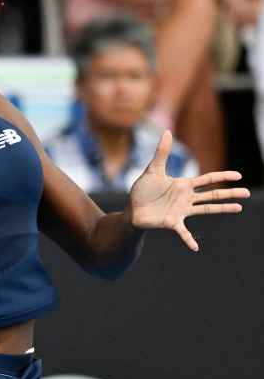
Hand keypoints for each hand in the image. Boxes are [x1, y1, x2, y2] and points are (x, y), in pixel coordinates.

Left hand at [127, 131, 249, 250]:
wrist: (132, 209)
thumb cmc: (142, 191)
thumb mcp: (152, 170)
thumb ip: (161, 153)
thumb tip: (166, 131)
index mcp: (184, 185)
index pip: (207, 179)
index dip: (222, 176)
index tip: (239, 175)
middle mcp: (186, 198)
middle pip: (213, 194)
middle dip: (229, 193)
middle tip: (247, 193)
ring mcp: (182, 211)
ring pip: (207, 209)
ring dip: (222, 209)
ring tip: (239, 209)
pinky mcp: (172, 222)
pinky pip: (184, 232)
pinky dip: (189, 240)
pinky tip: (196, 248)